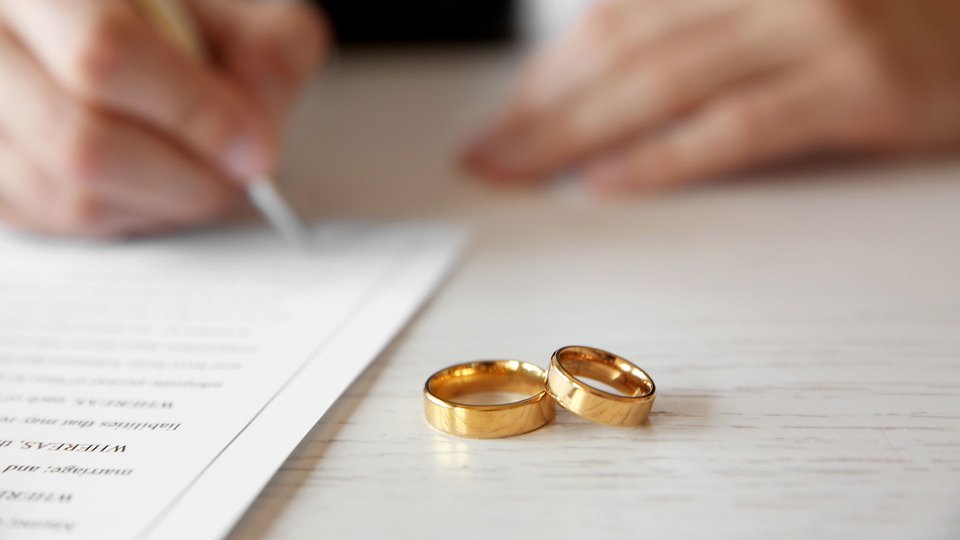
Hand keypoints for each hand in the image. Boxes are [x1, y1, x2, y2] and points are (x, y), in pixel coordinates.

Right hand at [0, 0, 325, 236]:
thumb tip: (252, 144)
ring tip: (202, 173)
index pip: (105, 57)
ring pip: (65, 193)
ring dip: (159, 202)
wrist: (140, 29)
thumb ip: (268, 56)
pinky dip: (125, 214)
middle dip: (184, 176)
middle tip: (238, 173)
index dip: (192, 115)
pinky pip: (56, 219)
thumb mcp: (245, 14)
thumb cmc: (187, 18)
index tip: (253, 149)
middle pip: (80, 142)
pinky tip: (156, 182)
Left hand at [463, 0, 959, 192]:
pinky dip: (664, 157)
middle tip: (489, 154)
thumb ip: (695, 27)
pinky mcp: (857, 85)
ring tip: (520, 173)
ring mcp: (817, 25)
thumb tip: (601, 80)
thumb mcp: (778, 5)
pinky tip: (607, 183)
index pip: (613, 13)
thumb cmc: (883, 14)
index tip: (503, 117)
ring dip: (575, 135)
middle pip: (623, 46)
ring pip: (662, 82)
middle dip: (542, 108)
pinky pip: (736, 127)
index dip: (546, 71)